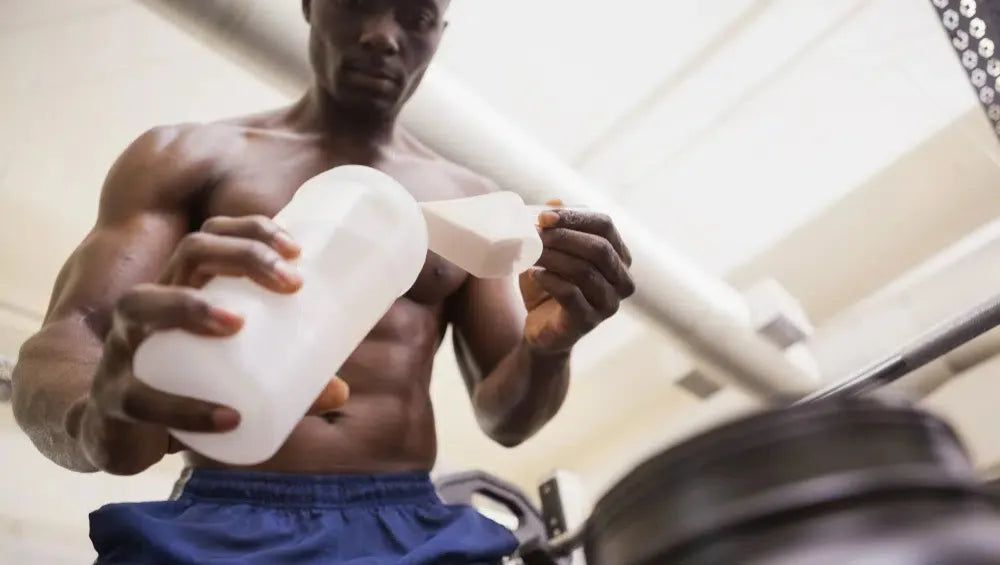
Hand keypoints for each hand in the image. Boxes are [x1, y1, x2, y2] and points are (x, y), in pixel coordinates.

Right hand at [69, 215, 338, 473]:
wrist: (114, 436)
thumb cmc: (183, 385)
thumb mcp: (235, 373)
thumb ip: (287, 382)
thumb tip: (340, 391)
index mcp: (183, 288)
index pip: (214, 236)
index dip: (253, 230)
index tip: (299, 249)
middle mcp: (151, 305)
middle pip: (190, 252)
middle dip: (242, 256)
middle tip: (293, 284)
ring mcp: (123, 347)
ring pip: (142, 305)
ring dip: (191, 307)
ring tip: (238, 323)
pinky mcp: (115, 398)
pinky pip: (144, 399)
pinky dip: (187, 409)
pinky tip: (228, 415)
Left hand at [520, 202, 634, 352]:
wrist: (542, 329)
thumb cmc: (550, 285)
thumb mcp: (551, 252)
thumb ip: (556, 228)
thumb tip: (554, 201)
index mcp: (619, 256)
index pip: (606, 226)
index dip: (576, 217)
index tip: (544, 216)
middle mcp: (622, 279)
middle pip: (599, 248)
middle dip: (565, 236)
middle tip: (536, 232)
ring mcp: (608, 303)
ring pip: (585, 271)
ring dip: (555, 257)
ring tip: (531, 252)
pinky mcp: (588, 321)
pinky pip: (571, 295)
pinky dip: (550, 280)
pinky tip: (534, 273)